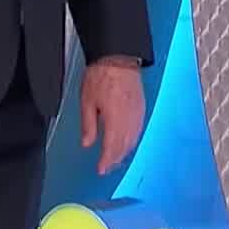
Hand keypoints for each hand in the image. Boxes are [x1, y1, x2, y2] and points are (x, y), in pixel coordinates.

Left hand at [80, 56, 145, 174]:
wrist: (118, 58)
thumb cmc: (101, 76)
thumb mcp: (87, 101)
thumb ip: (88, 125)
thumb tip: (87, 144)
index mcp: (115, 119)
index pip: (112, 147)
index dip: (107, 161)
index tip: (101, 170)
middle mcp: (129, 119)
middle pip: (124, 147)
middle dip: (115, 159)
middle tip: (107, 167)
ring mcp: (138, 114)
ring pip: (133, 140)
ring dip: (124, 152)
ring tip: (115, 159)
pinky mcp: (142, 108)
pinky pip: (138, 130)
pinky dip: (132, 141)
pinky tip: (127, 143)